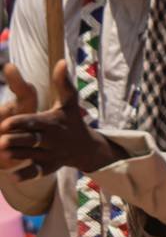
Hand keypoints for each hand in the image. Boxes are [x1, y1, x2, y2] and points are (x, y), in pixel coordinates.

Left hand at [0, 60, 119, 178]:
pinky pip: (37, 172)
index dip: (21, 123)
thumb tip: (60, 61)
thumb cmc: (72, 120)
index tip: (6, 123)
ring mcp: (51, 154)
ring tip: (3, 154)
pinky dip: (25, 174)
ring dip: (17, 156)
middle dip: (16, 141)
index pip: (35, 122)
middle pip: (32, 140)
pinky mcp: (49, 167)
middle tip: (1, 141)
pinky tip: (12, 175)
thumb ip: (62, 83)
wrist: (87, 148)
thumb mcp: (69, 102)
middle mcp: (52, 139)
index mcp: (53, 122)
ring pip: (31, 156)